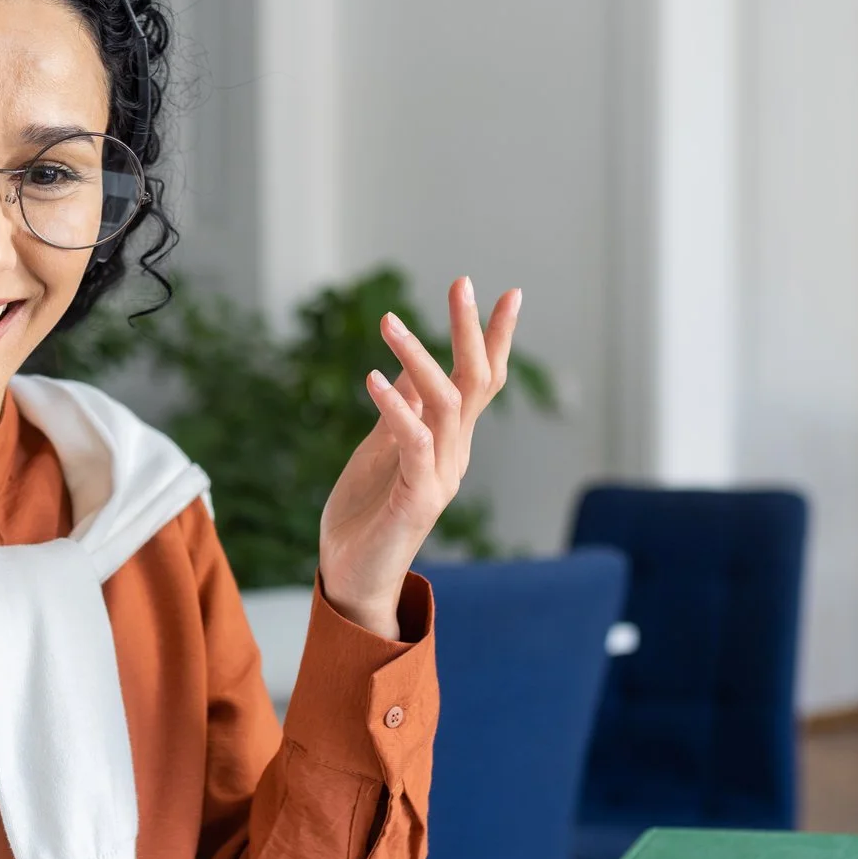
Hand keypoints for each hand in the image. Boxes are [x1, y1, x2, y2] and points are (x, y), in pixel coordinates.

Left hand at [317, 277, 522, 639]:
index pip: (480, 381)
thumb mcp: (382, 447)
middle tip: (462, 281)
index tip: (506, 292)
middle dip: (472, 331)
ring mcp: (441, 476)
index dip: (493, 337)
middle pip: (476, 383)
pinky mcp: (418, 498)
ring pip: (447, 404)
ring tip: (389, 319)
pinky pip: (413, 442)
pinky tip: (372, 378)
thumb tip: (405, 365)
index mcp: (449, 441)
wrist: (352, 577)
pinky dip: (396, 407)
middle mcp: (455, 454)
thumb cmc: (366, 514)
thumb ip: (401, 410)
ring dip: (419, 358)